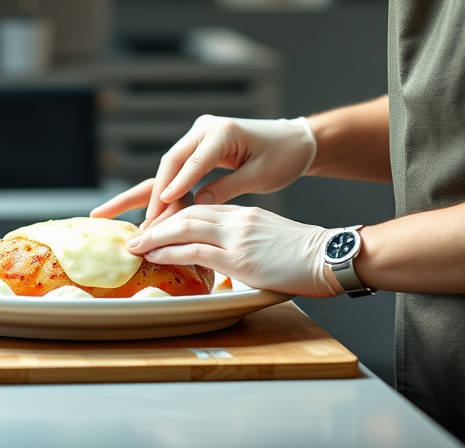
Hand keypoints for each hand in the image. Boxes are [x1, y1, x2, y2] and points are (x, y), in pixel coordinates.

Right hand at [91, 115, 316, 227]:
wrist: (293, 141)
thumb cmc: (282, 156)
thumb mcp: (259, 176)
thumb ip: (228, 188)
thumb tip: (198, 205)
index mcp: (223, 131)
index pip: (194, 161)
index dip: (177, 185)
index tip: (161, 207)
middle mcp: (206, 128)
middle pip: (173, 160)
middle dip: (158, 191)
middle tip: (147, 221)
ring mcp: (201, 133)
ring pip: (173, 164)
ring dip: (162, 190)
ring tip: (150, 220)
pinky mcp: (201, 143)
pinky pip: (182, 166)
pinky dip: (173, 186)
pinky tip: (165, 208)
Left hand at [124, 204, 342, 298]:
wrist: (330, 255)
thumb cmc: (308, 254)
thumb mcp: (270, 238)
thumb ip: (246, 241)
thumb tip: (227, 257)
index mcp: (243, 213)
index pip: (199, 208)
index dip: (174, 214)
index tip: (155, 224)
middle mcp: (235, 219)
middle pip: (186, 212)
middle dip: (156, 220)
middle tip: (134, 231)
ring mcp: (236, 236)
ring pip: (184, 227)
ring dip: (155, 235)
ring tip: (134, 244)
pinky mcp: (238, 257)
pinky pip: (195, 250)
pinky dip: (170, 251)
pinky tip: (154, 255)